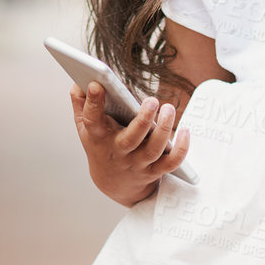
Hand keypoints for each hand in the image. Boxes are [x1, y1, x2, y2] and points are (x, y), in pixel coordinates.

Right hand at [69, 82, 190, 205]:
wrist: (113, 183)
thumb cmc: (101, 146)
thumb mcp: (85, 128)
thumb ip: (81, 103)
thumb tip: (79, 81)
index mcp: (98, 137)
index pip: (92, 120)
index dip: (93, 103)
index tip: (97, 84)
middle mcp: (118, 151)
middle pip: (131, 139)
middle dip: (143, 120)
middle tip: (152, 100)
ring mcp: (137, 163)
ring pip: (153, 150)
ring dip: (164, 129)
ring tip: (169, 108)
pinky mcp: (154, 171)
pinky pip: (171, 163)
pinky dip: (181, 149)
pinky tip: (185, 131)